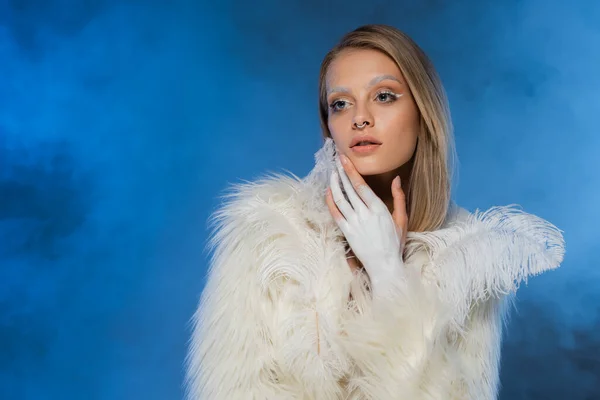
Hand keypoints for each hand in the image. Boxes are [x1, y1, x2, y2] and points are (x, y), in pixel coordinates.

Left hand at [325, 153, 407, 297]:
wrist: (384, 265)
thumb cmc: (395, 243)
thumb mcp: (402, 219)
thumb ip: (399, 198)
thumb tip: (397, 179)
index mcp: (379, 209)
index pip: (360, 185)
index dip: (350, 171)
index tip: (344, 159)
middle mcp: (364, 214)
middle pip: (348, 188)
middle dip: (341, 172)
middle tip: (335, 159)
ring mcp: (354, 223)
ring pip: (340, 199)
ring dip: (334, 183)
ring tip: (332, 172)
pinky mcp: (346, 232)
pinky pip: (335, 213)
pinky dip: (330, 201)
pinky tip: (328, 191)